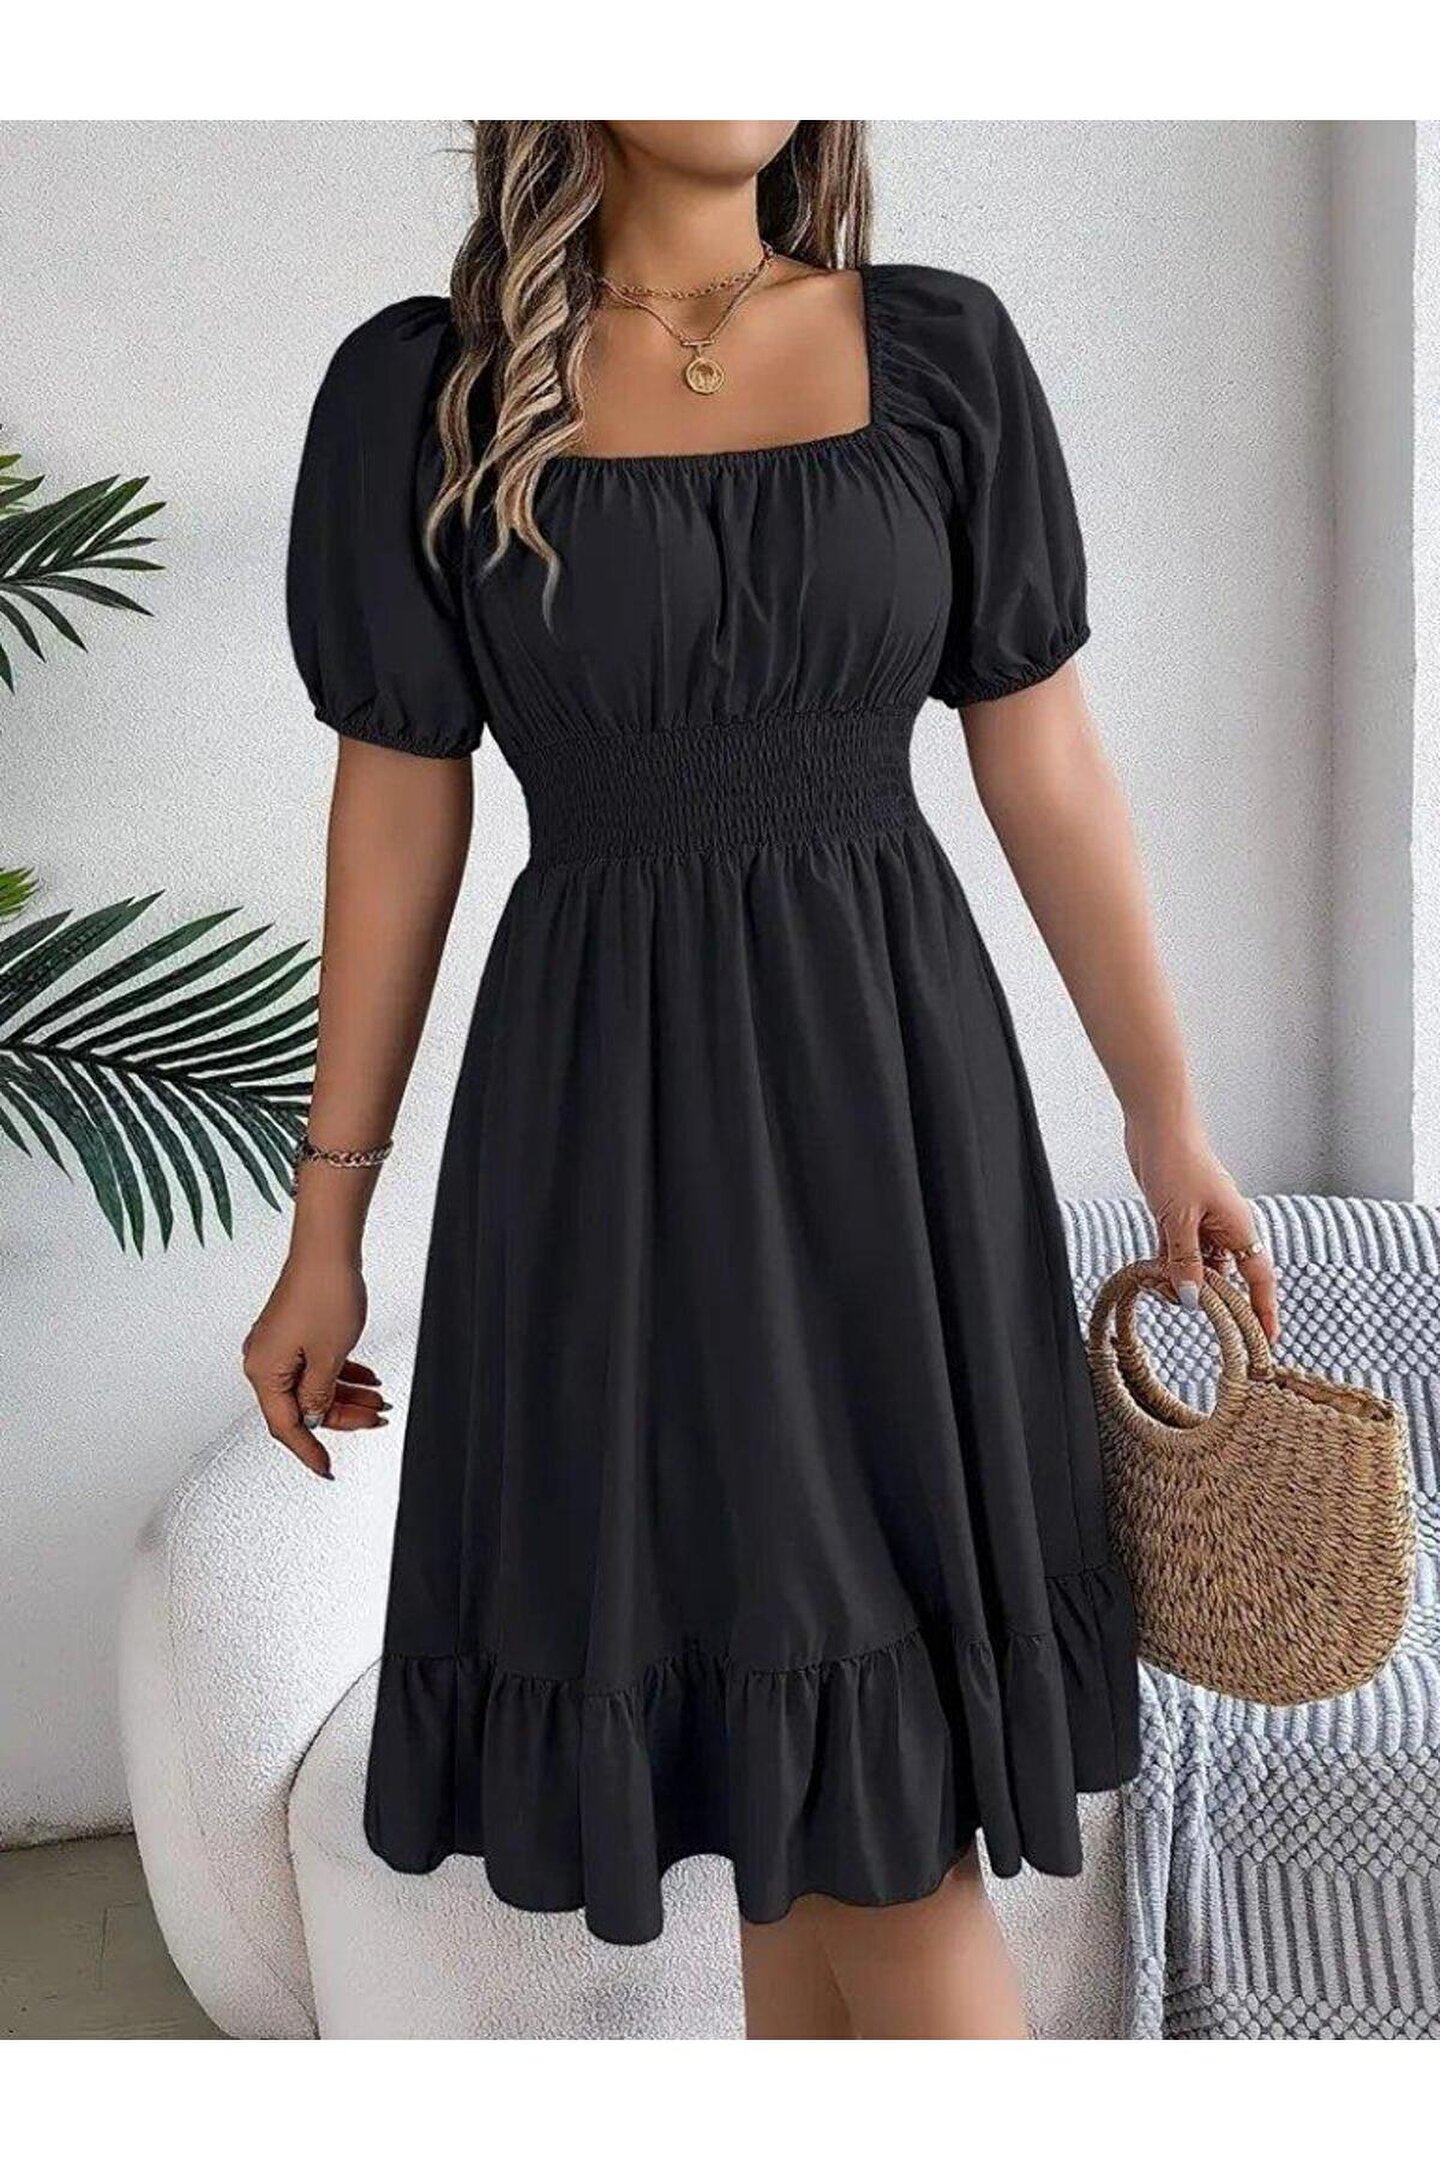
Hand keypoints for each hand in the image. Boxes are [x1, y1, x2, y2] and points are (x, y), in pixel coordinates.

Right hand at [241, 1250, 385, 1478]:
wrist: (328, 1248)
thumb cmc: (325, 1293)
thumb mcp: (329, 1357)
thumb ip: (319, 1395)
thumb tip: (312, 1418)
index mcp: (264, 1371)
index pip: (287, 1426)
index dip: (309, 1450)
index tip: (326, 1469)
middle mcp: (264, 1360)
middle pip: (302, 1406)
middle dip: (341, 1416)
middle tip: (375, 1420)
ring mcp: (278, 1345)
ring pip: (313, 1384)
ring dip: (346, 1394)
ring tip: (379, 1399)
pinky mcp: (292, 1331)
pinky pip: (314, 1364)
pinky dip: (340, 1373)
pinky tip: (367, 1376)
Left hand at [1123, 1113, 1279, 1343]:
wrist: (1156, 1124)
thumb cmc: (1176, 1163)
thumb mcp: (1179, 1220)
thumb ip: (1186, 1263)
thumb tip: (1194, 1301)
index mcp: (1239, 1227)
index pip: (1258, 1278)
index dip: (1263, 1310)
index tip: (1267, 1341)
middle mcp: (1225, 1228)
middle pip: (1225, 1276)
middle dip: (1208, 1296)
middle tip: (1184, 1308)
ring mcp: (1201, 1222)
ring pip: (1197, 1265)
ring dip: (1180, 1280)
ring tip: (1158, 1288)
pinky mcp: (1177, 1216)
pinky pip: (1176, 1251)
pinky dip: (1165, 1264)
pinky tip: (1150, 1274)